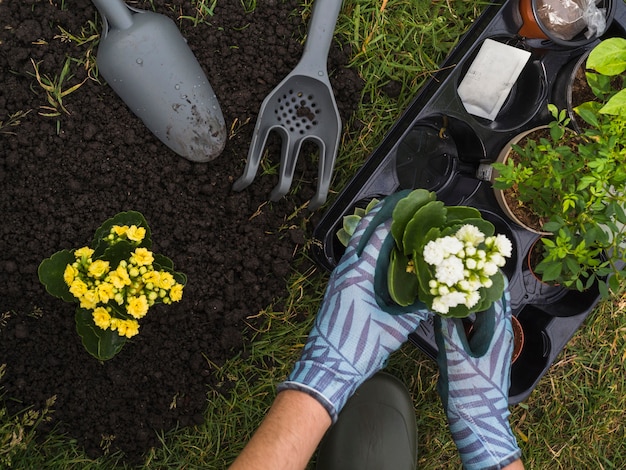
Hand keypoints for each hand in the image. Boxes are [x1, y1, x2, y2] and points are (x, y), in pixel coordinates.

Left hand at [279, 199, 431, 421]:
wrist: (328, 367)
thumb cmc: (359, 347)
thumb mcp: (395, 329)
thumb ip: (416, 311)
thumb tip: (437, 298)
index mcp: (358, 274)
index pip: (379, 236)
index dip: (396, 218)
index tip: (412, 204)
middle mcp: (346, 270)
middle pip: (363, 233)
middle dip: (380, 215)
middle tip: (399, 201)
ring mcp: (339, 278)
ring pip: (356, 245)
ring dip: (371, 230)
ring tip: (389, 218)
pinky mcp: (338, 288)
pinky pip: (354, 259)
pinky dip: (366, 248)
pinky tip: (378, 252)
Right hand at [435, 286, 520, 469]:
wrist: (478, 423)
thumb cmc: (471, 393)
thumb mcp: (455, 358)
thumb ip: (448, 329)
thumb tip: (441, 303)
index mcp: (498, 333)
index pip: (496, 296)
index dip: (486, 277)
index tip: (473, 259)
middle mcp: (498, 335)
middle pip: (489, 302)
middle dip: (475, 285)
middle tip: (456, 268)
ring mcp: (490, 344)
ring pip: (481, 313)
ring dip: (469, 299)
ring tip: (451, 284)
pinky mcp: (480, 352)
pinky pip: (473, 326)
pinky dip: (463, 316)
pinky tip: (449, 312)